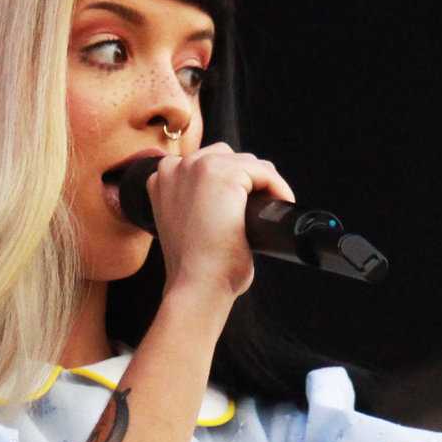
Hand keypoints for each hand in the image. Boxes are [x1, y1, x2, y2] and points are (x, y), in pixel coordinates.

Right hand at [148, 142, 295, 299]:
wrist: (197, 284)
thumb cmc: (196, 268)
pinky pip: (263, 171)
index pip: (205, 164)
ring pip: (247, 162)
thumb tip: (230, 203)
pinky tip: (279, 205)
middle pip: (227, 157)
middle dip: (248, 181)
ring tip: (268, 209)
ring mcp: (197, 167)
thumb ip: (195, 205)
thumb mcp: (186, 227)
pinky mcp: (223, 174)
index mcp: (161, 179)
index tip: (244, 207)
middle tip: (259, 210)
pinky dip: (278, 187)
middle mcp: (174, 167)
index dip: (230, 184)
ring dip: (263, 183)